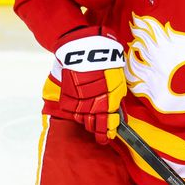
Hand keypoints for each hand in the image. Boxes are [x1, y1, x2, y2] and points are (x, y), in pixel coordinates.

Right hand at [54, 26, 126, 143]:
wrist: (83, 46)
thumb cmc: (105, 59)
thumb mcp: (117, 78)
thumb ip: (116, 97)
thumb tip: (116, 112)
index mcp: (109, 97)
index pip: (109, 121)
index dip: (109, 130)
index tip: (110, 134)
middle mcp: (93, 101)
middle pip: (95, 124)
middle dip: (99, 132)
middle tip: (102, 137)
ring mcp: (78, 99)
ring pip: (83, 119)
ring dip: (88, 122)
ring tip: (92, 125)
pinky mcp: (67, 96)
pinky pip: (73, 111)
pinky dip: (77, 113)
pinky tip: (82, 113)